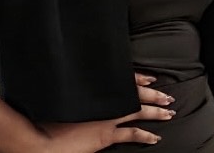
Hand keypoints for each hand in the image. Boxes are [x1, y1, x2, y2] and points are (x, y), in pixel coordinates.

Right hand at [38, 76, 174, 151]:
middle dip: (153, 95)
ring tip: (169, 112)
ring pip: (138, 112)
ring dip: (155, 112)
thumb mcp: (64, 97)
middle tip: (168, 95)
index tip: (151, 76)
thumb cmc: (48, 115)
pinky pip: (131, 134)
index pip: (122, 79)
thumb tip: (82, 84)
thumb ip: (76, 90)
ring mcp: (106, 119)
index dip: (138, 77)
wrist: (43, 137)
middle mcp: (103, 102)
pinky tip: (156, 137)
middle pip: (134, 95)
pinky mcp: (105, 136)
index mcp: (95, 91)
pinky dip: (145, 135)